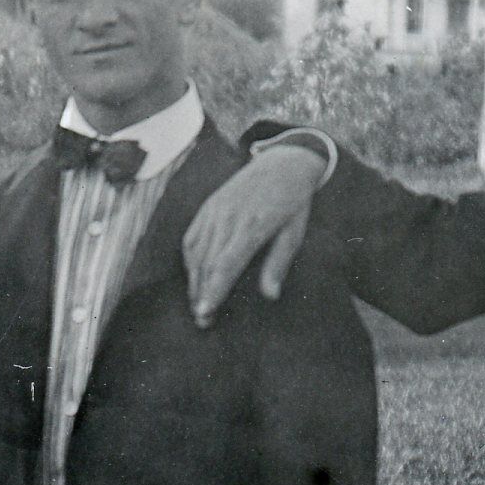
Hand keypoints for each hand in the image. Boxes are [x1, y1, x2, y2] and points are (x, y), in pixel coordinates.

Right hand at [183, 144, 323, 327]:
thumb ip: (279, 263)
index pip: (226, 264)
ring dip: (194, 282)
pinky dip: (190, 261)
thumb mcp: (294, 233)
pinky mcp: (208, 206)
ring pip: (196, 253)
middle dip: (201, 294)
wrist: (283, 162)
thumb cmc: (293, 203)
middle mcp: (228, 217)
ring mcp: (215, 210)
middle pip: (207, 263)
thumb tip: (271, 296)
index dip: (213, 290)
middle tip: (203, 322)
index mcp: (253, 225)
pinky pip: (192, 238)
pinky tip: (195, 278)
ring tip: (198, 306)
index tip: (205, 313)